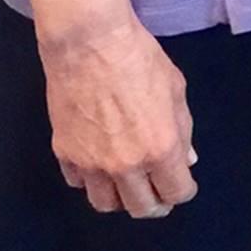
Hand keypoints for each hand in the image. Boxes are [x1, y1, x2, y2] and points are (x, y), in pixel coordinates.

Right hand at [21, 0, 197, 217]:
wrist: (89, 42)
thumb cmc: (140, 58)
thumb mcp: (175, 88)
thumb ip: (182, 129)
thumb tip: (186, 159)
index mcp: (159, 149)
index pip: (176, 193)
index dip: (183, 190)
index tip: (182, 182)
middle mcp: (125, 166)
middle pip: (141, 208)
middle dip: (155, 202)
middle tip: (157, 190)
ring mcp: (91, 164)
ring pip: (105, 204)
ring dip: (120, 197)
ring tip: (127, 183)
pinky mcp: (65, 154)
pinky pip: (78, 183)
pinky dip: (90, 179)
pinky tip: (97, 163)